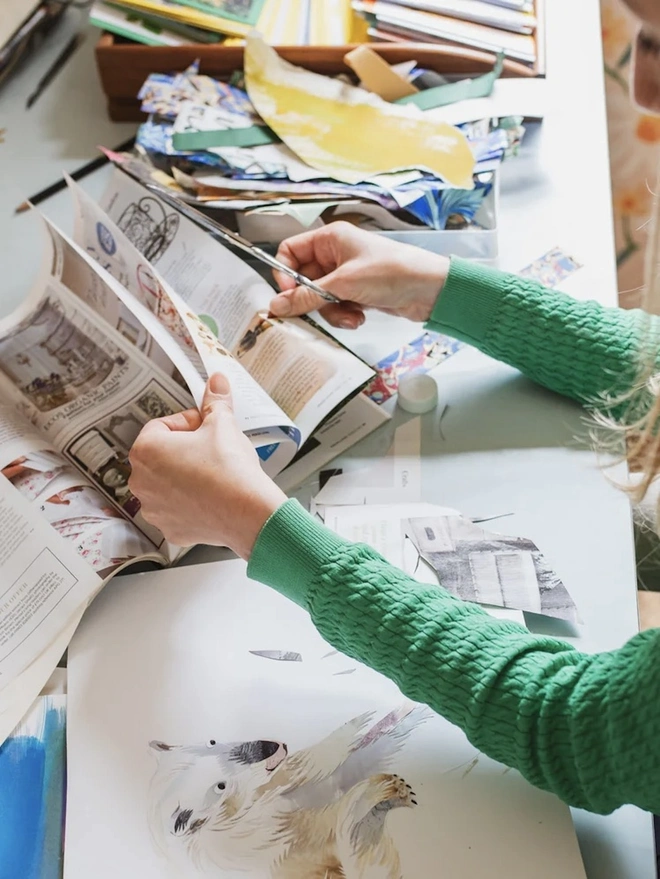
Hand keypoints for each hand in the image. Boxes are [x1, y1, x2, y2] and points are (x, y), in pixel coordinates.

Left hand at [128, 374, 286, 557]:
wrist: (248, 512)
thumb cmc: (229, 469)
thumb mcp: (222, 424)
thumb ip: (214, 401)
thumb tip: (216, 382)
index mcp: (146, 450)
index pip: (162, 426)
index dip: (188, 423)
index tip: (206, 427)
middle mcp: (141, 481)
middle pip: (162, 455)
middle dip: (185, 449)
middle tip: (212, 449)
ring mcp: (154, 508)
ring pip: (168, 483)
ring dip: (186, 476)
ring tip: (213, 474)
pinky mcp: (170, 529)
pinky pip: (177, 509)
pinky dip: (191, 503)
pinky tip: (211, 497)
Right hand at [270, 222, 449, 329]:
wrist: (429, 289)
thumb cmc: (392, 272)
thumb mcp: (344, 284)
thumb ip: (307, 297)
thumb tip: (277, 306)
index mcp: (329, 239)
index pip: (290, 251)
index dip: (284, 274)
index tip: (289, 296)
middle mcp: (335, 254)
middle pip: (303, 280)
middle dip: (312, 300)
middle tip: (317, 313)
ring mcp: (346, 275)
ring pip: (319, 298)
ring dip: (331, 312)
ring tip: (351, 315)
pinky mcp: (357, 293)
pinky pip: (337, 307)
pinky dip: (345, 316)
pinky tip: (361, 317)